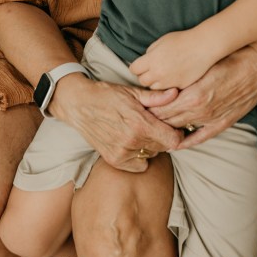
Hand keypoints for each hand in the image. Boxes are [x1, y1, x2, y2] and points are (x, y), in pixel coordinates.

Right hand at [50, 74, 182, 171]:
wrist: (79, 105)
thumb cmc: (107, 95)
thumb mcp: (132, 92)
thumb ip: (156, 97)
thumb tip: (176, 94)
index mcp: (139, 123)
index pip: (172, 140)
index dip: (177, 133)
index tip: (174, 127)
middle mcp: (131, 141)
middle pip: (163, 147)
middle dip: (163, 136)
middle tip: (156, 125)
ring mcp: (122, 153)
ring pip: (151, 155)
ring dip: (151, 145)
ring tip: (141, 131)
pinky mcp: (114, 161)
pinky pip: (138, 165)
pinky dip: (139, 156)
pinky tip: (132, 142)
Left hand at [129, 29, 209, 90]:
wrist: (202, 47)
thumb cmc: (182, 40)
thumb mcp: (161, 41)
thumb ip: (150, 52)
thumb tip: (145, 60)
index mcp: (151, 60)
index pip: (134, 69)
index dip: (137, 66)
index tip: (141, 64)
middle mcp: (158, 73)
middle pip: (142, 81)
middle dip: (145, 75)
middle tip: (152, 69)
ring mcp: (169, 82)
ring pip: (154, 88)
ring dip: (156, 82)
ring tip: (163, 73)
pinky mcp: (179, 87)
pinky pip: (167, 90)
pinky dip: (168, 85)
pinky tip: (173, 76)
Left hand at [140, 40, 256, 149]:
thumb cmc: (228, 57)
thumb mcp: (201, 65)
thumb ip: (181, 77)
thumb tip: (161, 82)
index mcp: (194, 95)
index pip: (162, 108)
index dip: (149, 108)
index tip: (138, 107)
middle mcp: (201, 111)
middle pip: (168, 121)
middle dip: (153, 121)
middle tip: (139, 120)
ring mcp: (213, 119)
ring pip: (182, 129)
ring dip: (166, 130)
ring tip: (152, 130)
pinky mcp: (223, 123)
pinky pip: (201, 137)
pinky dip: (187, 142)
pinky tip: (176, 144)